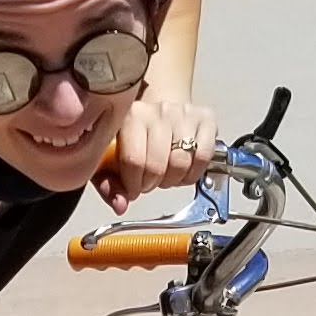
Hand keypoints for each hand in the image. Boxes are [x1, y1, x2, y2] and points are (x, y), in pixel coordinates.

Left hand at [97, 90, 226, 210]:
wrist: (159, 116)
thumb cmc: (135, 139)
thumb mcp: (112, 160)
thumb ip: (109, 185)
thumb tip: (120, 204)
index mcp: (131, 116)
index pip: (134, 160)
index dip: (133, 184)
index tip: (133, 188)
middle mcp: (159, 110)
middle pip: (158, 165)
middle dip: (152, 183)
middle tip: (150, 182)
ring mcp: (184, 113)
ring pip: (181, 163)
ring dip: (173, 179)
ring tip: (165, 174)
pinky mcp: (206, 118)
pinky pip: (203, 157)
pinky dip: (193, 173)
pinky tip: (183, 171)